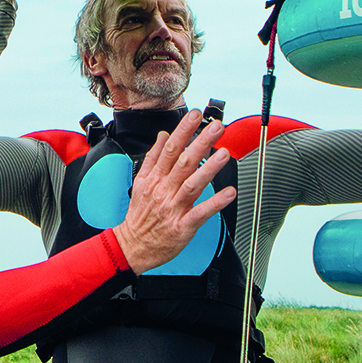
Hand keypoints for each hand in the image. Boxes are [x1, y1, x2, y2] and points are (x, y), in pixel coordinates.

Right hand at [111, 112, 235, 274]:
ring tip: (224, 154)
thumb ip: (153, 158)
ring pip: (193, 184)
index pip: (170, 148)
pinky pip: (200, 212)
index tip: (195, 116)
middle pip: (184, 162)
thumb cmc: (139, 216)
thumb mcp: (140, 182)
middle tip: (216, 128)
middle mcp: (164, 190)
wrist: (133, 246)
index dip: (184, 130)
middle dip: (201, 142)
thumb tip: (163, 136)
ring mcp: (173, 208)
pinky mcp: (182, 226)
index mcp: (155, 178)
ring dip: (209, 168)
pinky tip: (228, 193)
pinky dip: (215, 202)